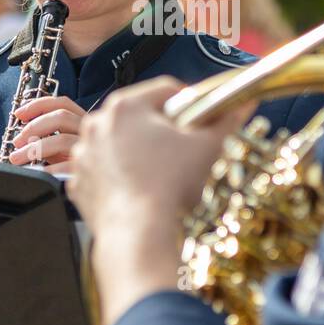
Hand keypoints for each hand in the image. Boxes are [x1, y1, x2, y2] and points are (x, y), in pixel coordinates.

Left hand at [7, 94, 85, 173]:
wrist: (104, 190)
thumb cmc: (79, 167)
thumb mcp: (65, 150)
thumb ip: (50, 139)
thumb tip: (24, 139)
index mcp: (83, 123)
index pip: (63, 103)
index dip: (39, 105)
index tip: (19, 114)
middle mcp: (89, 133)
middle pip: (61, 117)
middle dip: (33, 126)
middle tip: (17, 141)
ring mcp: (92, 150)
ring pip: (61, 140)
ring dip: (33, 148)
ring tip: (17, 158)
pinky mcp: (91, 169)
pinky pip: (65, 166)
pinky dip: (47, 169)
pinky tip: (36, 173)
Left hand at [68, 77, 250, 324]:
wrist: (138, 233)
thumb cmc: (172, 184)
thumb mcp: (207, 148)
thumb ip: (226, 121)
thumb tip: (245, 104)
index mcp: (126, 105)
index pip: (165, 90)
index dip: (191, 102)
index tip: (202, 118)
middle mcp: (97, 123)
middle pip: (139, 116)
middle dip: (163, 129)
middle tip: (184, 148)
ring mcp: (84, 154)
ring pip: (119, 143)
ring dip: (139, 152)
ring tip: (162, 172)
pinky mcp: (78, 182)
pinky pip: (104, 171)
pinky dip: (120, 176)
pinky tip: (140, 189)